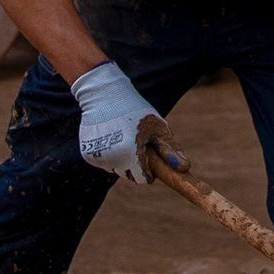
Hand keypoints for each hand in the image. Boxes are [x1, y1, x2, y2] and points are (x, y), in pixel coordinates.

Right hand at [70, 61, 160, 179]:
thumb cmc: (136, 110)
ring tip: (122, 135)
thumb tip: (186, 169)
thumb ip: (170, 150)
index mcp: (131, 154)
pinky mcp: (87, 154)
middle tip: (134, 141)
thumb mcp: (157, 128)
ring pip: (115, 168)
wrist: (104, 94)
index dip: (149, 168)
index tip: (148, 154)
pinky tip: (109, 135)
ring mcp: (98, 157)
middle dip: (134, 163)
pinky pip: (103, 161)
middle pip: (129, 175)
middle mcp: (112, 159)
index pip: (143, 179)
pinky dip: (108, 153)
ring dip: (121, 158)